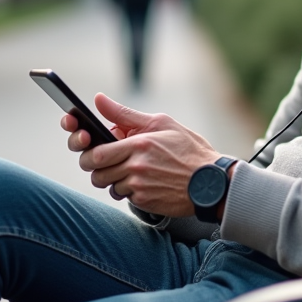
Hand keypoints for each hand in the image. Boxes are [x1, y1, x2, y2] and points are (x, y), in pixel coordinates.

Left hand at [66, 93, 221, 216]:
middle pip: (97, 174)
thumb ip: (124, 114)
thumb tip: (97, 99)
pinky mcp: (146, 202)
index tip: (96, 151)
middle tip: (107, 164)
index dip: (90, 154)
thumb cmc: (188, 148)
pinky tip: (144, 182)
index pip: (97, 154)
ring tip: (130, 171)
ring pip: (110, 187)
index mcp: (139, 145)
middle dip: (97, 170)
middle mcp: (137, 168)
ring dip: (114, 181)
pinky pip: (125, 197)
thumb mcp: (160, 123)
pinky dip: (129, 191)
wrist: (212, 181)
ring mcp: (140, 187)